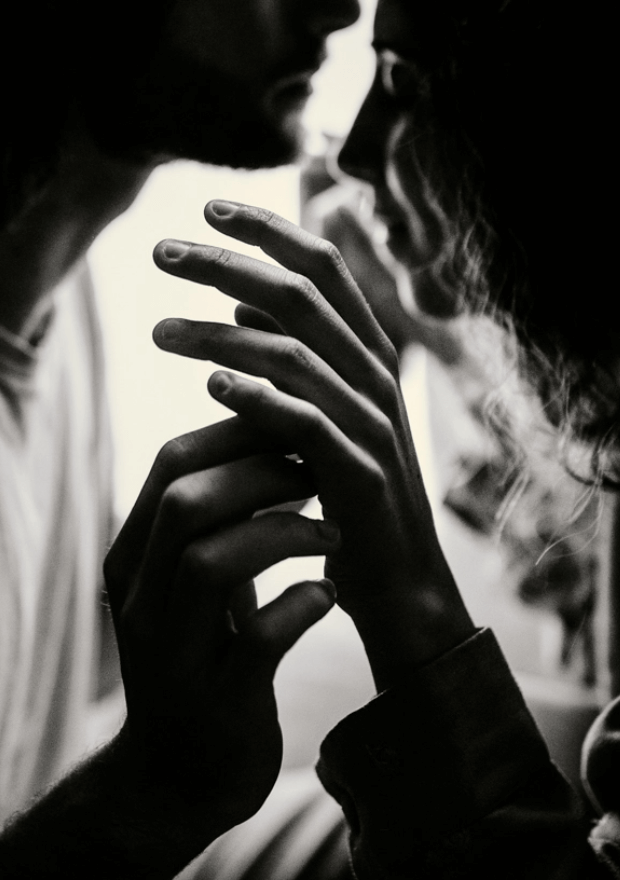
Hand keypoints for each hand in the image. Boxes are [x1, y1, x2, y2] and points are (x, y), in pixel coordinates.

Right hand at [104, 417, 337, 838]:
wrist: (182, 773)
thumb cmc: (205, 654)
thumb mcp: (197, 582)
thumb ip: (218, 520)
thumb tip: (271, 438)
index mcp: (134, 559)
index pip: (172, 466)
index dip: (238, 434)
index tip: (294, 430)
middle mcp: (140, 601)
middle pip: (185, 502)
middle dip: (261, 472)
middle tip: (317, 474)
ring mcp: (174, 655)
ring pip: (210, 562)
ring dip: (284, 533)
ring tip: (331, 537)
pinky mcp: (217, 702)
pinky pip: (259, 639)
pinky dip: (301, 606)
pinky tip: (327, 598)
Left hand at [152, 203, 474, 688]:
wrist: (397, 577)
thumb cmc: (348, 491)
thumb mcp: (319, 410)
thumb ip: (289, 354)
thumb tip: (238, 302)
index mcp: (367, 352)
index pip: (322, 267)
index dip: (268, 230)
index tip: (208, 210)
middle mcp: (375, 375)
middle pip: (301, 296)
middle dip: (227, 265)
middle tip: (159, 254)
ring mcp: (373, 422)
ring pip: (296, 353)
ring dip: (220, 336)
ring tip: (158, 333)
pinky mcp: (361, 471)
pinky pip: (307, 422)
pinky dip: (260, 398)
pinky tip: (211, 384)